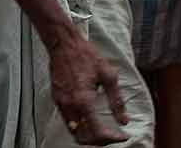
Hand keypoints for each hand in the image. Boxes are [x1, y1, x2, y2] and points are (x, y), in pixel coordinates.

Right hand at [46, 28, 128, 144]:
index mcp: (84, 100)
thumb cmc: (83, 54)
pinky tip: (89, 118)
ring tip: (101, 130)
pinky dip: (79, 126)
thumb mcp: (108, 75)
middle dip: (99, 141)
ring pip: (74, 131)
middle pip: (83, 137)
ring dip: (88, 135)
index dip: (112, 138)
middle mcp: (70, 104)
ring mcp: (61, 103)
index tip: (121, 135)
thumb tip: (123, 118)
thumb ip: (116, 100)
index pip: (98, 132)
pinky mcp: (57, 99)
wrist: (63, 43)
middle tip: (111, 136)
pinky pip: (68, 120)